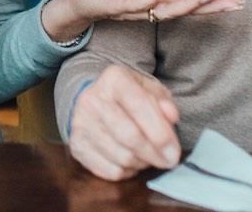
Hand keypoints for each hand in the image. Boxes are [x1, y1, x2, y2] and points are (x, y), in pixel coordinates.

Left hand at [41, 0, 242, 42]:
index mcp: (158, 1)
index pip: (191, 3)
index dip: (214, 3)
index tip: (237, 2)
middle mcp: (150, 9)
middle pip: (185, 10)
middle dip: (210, 8)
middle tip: (233, 5)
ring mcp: (135, 9)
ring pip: (165, 9)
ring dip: (186, 3)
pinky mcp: (117, 6)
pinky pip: (138, 2)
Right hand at [68, 65, 180, 180]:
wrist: (91, 99)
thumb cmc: (127, 96)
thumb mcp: (148, 89)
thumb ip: (164, 101)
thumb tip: (172, 117)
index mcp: (114, 79)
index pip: (140, 107)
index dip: (161, 134)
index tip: (174, 152)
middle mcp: (92, 99)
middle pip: (130, 137)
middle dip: (154, 154)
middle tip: (168, 161)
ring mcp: (81, 124)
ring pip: (121, 157)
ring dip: (141, 163)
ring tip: (147, 156)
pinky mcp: (76, 146)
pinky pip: (110, 171)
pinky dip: (126, 171)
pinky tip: (130, 161)